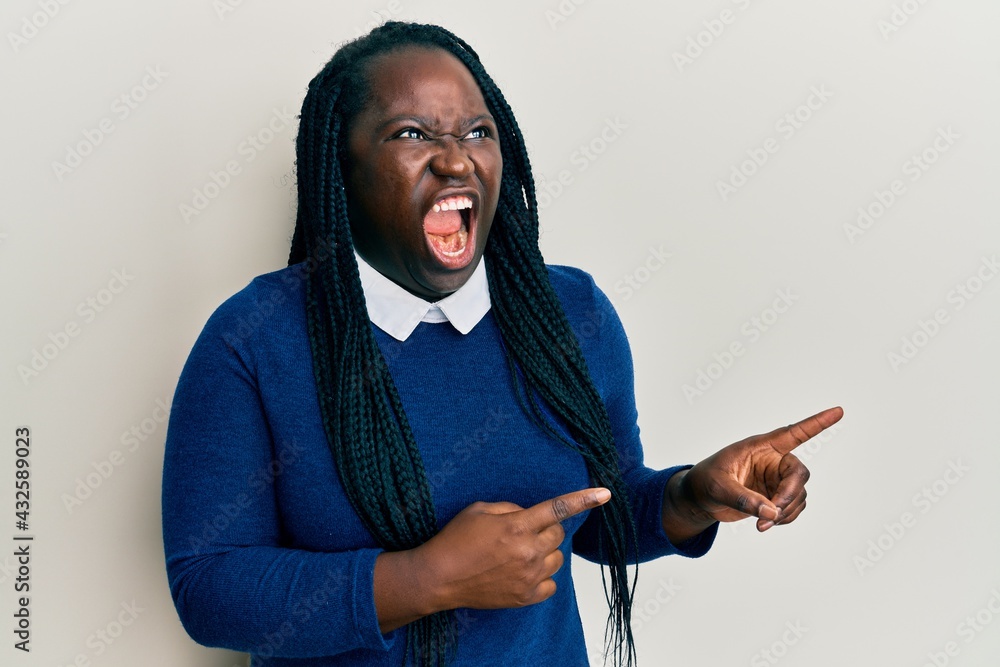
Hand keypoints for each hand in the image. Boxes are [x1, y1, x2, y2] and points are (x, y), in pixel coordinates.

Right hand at [411, 488, 610, 612]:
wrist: (438, 577)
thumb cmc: (455, 540)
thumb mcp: (479, 510)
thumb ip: (510, 508)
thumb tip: (528, 514)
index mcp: (517, 526)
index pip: (558, 509)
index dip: (583, 499)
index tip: (605, 494)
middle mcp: (527, 551)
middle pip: (559, 535)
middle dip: (547, 529)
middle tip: (524, 532)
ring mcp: (528, 577)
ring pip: (557, 559)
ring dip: (545, 552)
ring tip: (520, 553)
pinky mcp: (524, 597)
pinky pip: (551, 584)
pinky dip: (542, 577)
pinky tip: (523, 572)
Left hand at [663, 406, 842, 540]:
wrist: (700, 498)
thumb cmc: (706, 481)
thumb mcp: (718, 487)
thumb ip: (743, 499)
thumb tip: (770, 514)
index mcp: (760, 447)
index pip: (793, 433)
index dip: (817, 423)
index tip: (838, 411)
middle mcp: (773, 461)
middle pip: (798, 474)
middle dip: (789, 495)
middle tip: (773, 513)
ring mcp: (776, 480)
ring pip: (798, 495)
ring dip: (786, 512)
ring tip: (762, 524)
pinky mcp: (776, 497)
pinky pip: (793, 508)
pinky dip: (784, 518)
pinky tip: (766, 523)